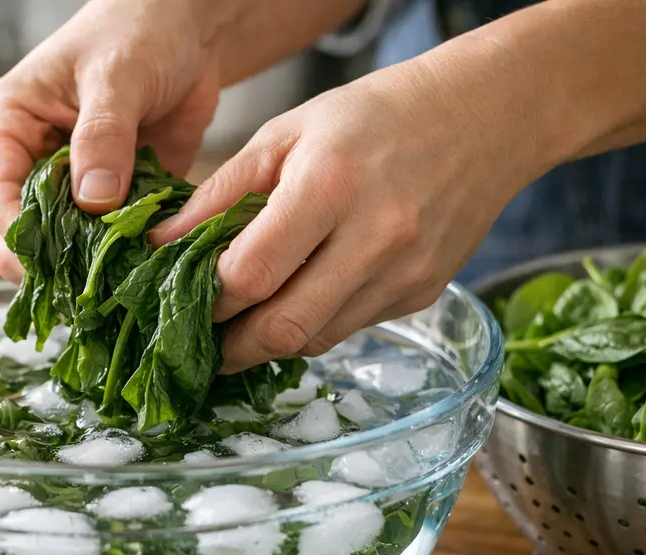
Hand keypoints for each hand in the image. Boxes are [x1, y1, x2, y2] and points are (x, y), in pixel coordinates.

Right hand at [0, 0, 221, 280]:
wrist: (187, 31)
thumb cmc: (136, 32)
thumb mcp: (116, 76)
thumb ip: (103, 136)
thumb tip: (93, 200)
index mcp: (6, 127)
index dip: (20, 234)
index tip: (54, 258)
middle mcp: (29, 163)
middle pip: (24, 234)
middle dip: (55, 259)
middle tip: (94, 276)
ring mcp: (70, 188)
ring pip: (66, 248)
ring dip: (94, 263)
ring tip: (124, 273)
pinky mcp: (112, 203)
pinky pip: (111, 243)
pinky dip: (128, 255)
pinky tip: (149, 262)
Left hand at [152, 50, 549, 373]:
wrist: (484, 118)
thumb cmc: (374, 117)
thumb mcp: (286, 134)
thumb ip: (221, 193)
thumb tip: (162, 243)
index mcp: (329, 186)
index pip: (249, 275)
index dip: (207, 299)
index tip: (184, 297)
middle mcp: (374, 238)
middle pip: (283, 328)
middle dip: (231, 346)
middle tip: (203, 337)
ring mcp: (404, 273)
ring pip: (314, 341)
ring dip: (269, 341)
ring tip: (243, 322)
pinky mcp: (421, 295)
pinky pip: (347, 330)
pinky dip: (312, 325)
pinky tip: (299, 299)